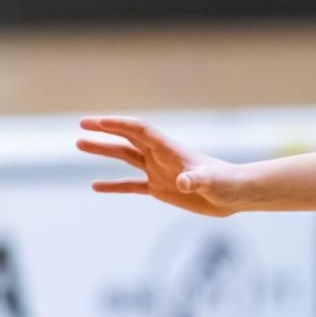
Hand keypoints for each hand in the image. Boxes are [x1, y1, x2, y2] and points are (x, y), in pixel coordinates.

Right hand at [78, 116, 241, 217]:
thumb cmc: (227, 184)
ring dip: (104, 150)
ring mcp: (159, 172)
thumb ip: (197, 180)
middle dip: (105, 131)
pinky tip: (95, 186)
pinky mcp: (160, 189)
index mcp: (170, 150)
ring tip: (79, 143)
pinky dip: (113, 185)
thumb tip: (183, 182)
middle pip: (128, 139)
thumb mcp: (212, 182)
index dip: (119, 125)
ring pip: (125, 157)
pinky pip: (131, 185)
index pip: (140, 131)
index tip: (96, 122)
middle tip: (82, 124)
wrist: (236, 194)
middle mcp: (161, 157)